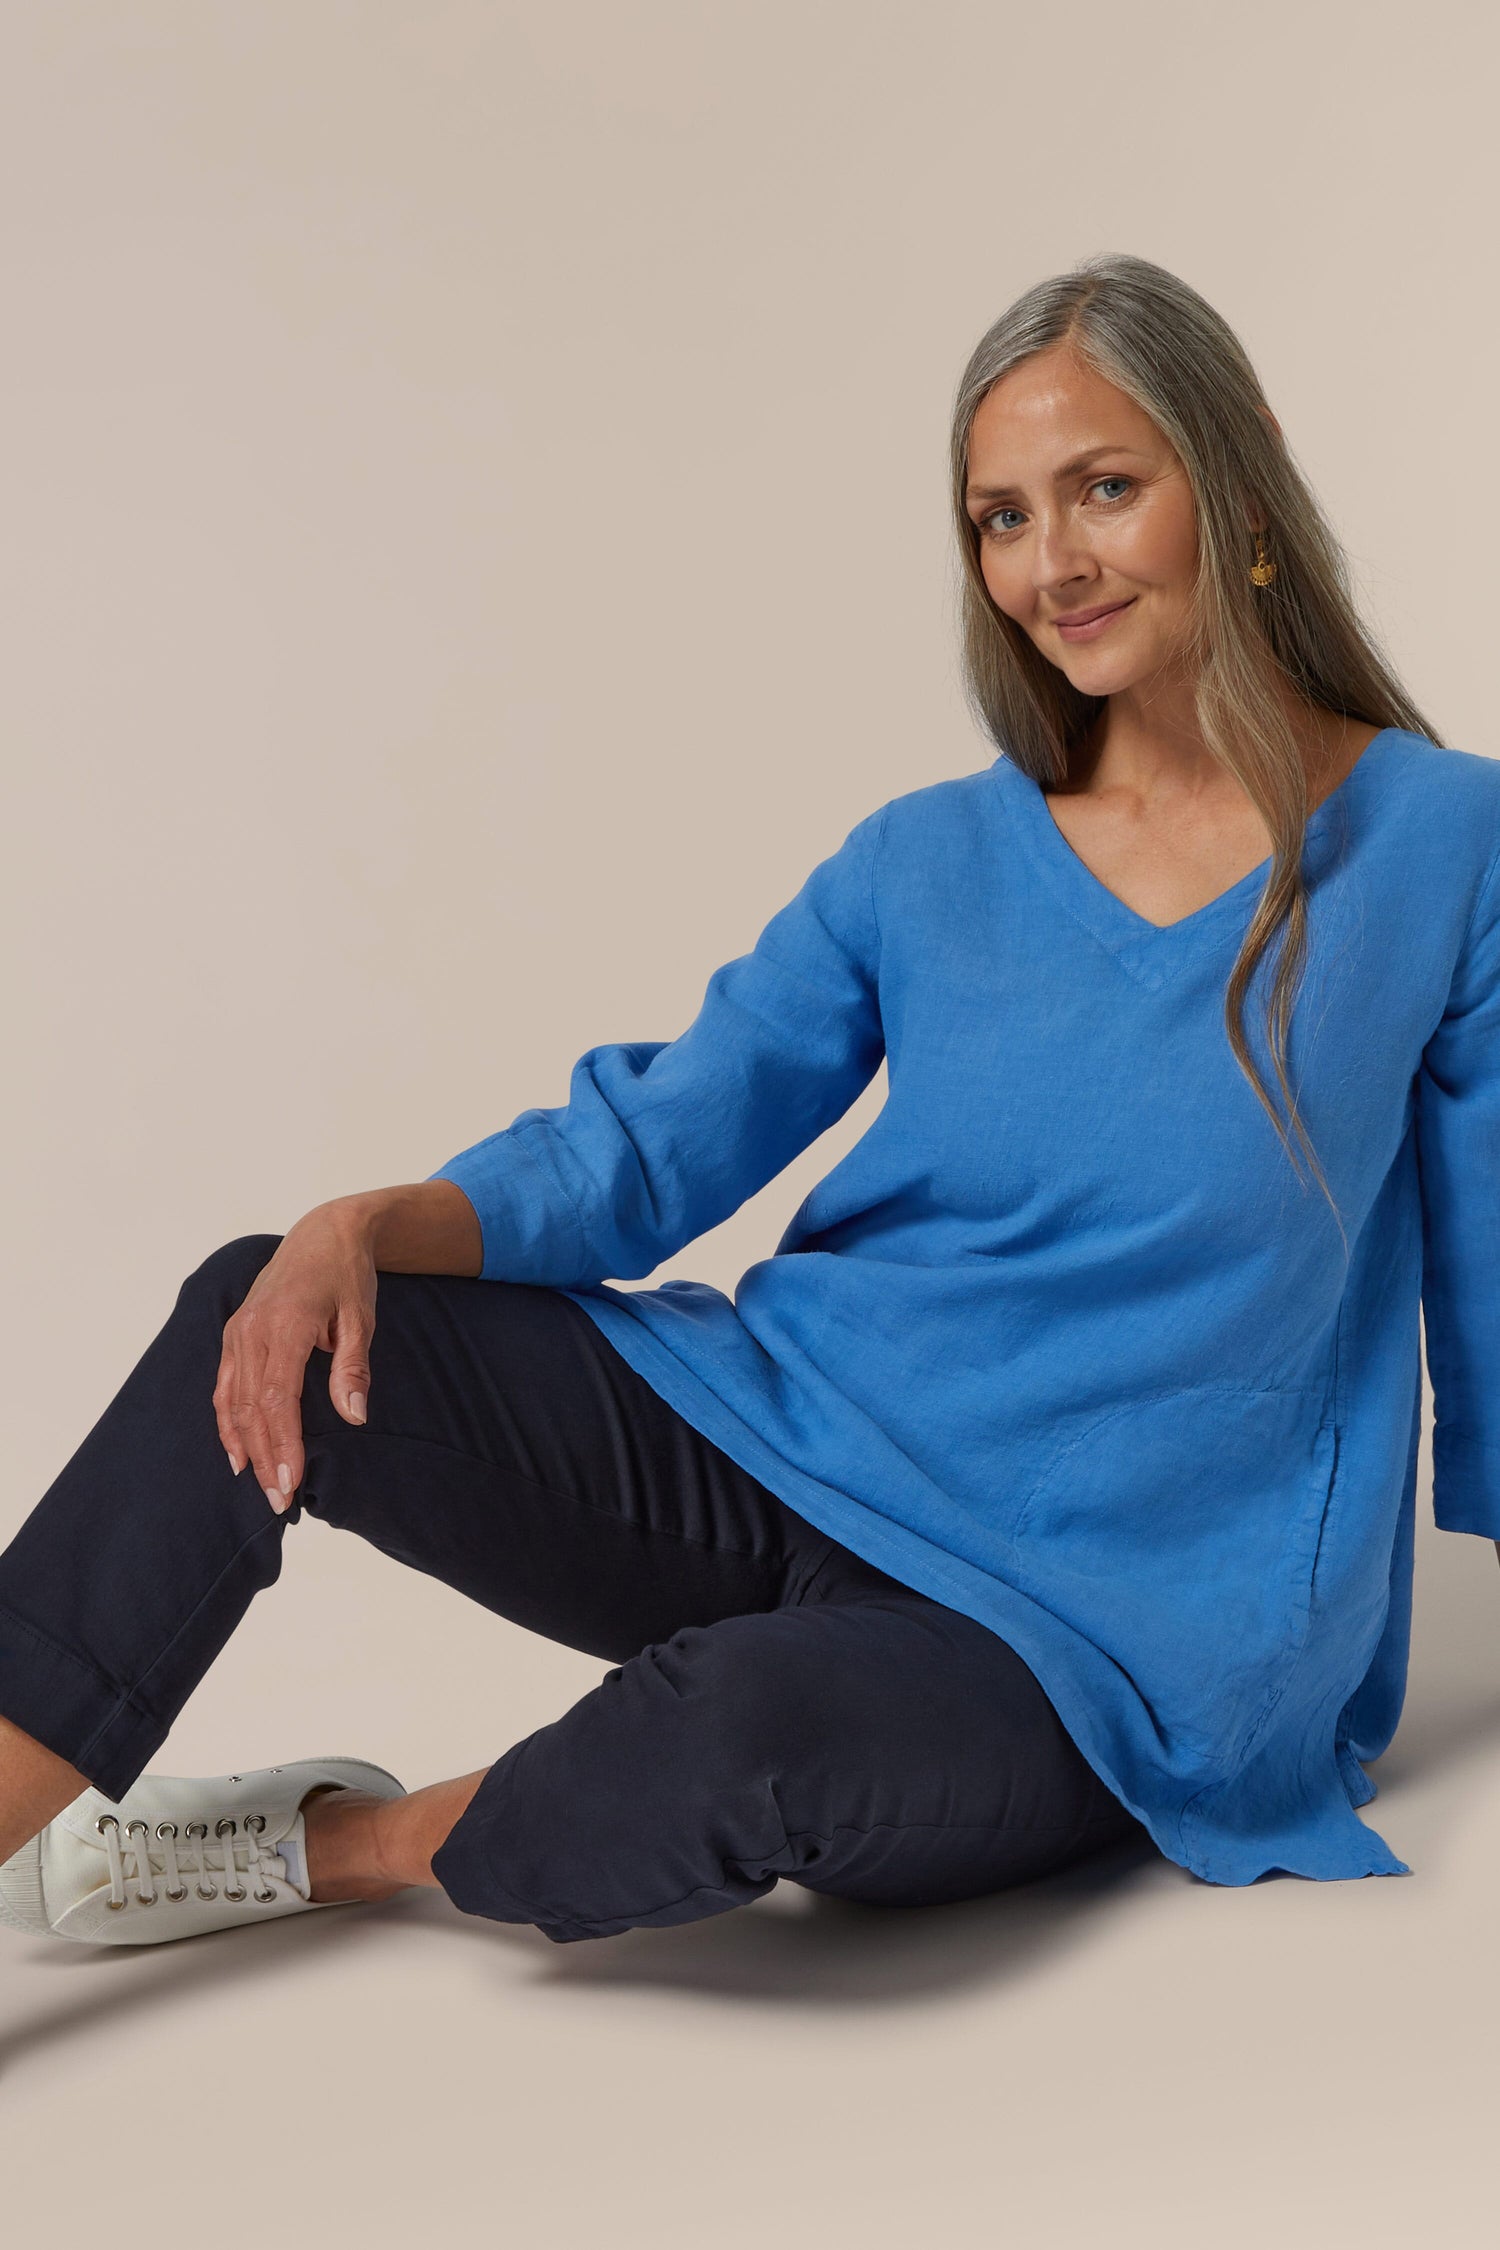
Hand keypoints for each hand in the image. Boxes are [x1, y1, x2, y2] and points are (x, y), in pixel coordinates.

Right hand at [213, 1201, 376, 1512]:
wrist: (324, 1233)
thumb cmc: (347, 1276)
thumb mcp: (361, 1318)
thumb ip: (353, 1369)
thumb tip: (354, 1418)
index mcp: (285, 1325)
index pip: (278, 1398)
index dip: (282, 1443)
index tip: (291, 1481)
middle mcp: (252, 1330)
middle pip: (251, 1407)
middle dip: (264, 1457)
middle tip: (280, 1500)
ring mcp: (238, 1332)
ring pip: (232, 1400)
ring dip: (243, 1446)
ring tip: (260, 1486)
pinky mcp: (234, 1334)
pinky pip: (225, 1385)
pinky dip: (227, 1421)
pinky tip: (237, 1452)